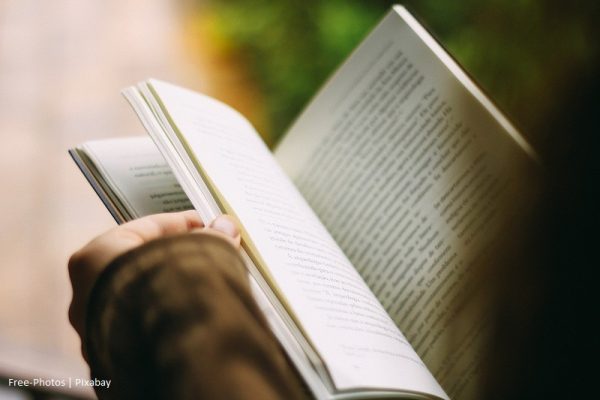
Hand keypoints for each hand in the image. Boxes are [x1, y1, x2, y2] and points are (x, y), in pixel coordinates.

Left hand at [68, 211, 240, 343]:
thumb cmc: (168, 303)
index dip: (181, 224)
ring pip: (141, 299)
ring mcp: (97, 331)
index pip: (142, 229)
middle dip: (177, 259)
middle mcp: (86, 295)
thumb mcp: (198, 255)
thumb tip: (225, 227)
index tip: (206, 225)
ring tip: (208, 286)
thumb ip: (211, 238)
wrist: (168, 361)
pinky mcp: (112, 359)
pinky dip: (167, 319)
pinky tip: (193, 316)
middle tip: (209, 255)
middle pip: (140, 264)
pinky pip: (144, 329)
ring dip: (174, 289)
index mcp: (94, 258)